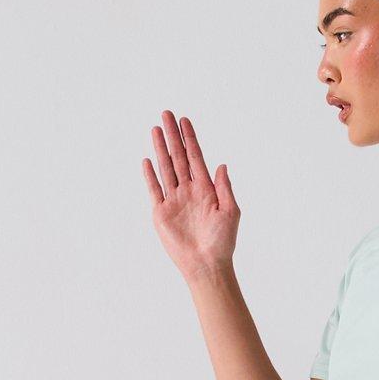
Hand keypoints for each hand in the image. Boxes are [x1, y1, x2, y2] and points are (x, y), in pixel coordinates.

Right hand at [142, 111, 238, 282]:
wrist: (207, 265)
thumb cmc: (222, 242)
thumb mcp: (231, 212)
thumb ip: (225, 187)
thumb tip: (222, 165)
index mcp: (206, 189)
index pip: (196, 157)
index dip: (190, 139)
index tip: (184, 120)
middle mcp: (189, 191)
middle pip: (179, 157)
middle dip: (172, 136)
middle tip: (166, 114)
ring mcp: (174, 201)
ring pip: (166, 169)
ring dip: (160, 149)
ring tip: (155, 129)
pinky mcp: (162, 213)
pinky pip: (154, 190)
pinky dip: (151, 176)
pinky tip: (148, 160)